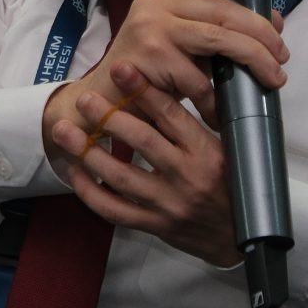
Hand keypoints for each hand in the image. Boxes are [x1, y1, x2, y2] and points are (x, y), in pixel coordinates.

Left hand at [47, 63, 241, 266]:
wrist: (244, 238)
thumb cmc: (237, 187)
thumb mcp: (232, 152)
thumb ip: (203, 126)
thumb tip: (178, 85)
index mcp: (208, 153)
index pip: (171, 115)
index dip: (143, 90)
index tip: (121, 69)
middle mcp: (188, 177)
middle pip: (142, 141)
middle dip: (109, 116)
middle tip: (84, 99)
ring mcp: (169, 204)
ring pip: (120, 176)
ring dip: (88, 151)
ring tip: (64, 131)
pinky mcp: (155, 226)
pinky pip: (115, 210)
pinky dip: (90, 192)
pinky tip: (75, 173)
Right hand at [81, 0, 289, 113]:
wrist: (102, 103)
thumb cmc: (147, 77)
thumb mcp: (182, 48)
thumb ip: (218, 34)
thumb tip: (274, 24)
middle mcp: (156, 4)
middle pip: (223, 10)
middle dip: (261, 33)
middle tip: (283, 55)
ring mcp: (151, 27)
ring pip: (219, 39)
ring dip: (253, 61)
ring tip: (273, 79)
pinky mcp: (149, 55)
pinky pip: (198, 78)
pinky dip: (217, 100)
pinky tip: (224, 113)